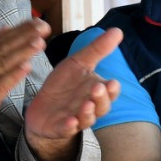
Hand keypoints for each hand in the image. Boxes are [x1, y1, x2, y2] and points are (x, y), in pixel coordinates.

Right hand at [0, 20, 45, 159]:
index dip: (18, 31)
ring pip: (1, 65)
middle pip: (2, 50)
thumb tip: (4, 31)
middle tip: (44, 26)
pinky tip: (26, 68)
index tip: (37, 21)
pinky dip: (12, 76)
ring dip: (21, 53)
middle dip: (23, 37)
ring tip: (39, 42)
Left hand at [24, 26, 122, 141]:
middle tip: (97, 88)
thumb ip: (96, 50)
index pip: (110, 91)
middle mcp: (90, 106)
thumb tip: (118, 30)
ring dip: (88, 113)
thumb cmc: (64, 85)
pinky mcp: (60, 128)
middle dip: (101, 98)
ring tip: (86, 104)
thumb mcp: (77, 63)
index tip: (112, 82)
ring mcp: (76, 118)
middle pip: (101, 106)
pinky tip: (70, 122)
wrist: (42, 107)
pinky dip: (69, 126)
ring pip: (87, 119)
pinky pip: (67, 129)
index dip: (112, 89)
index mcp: (96, 90)